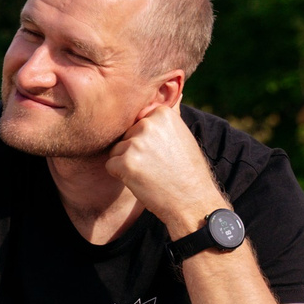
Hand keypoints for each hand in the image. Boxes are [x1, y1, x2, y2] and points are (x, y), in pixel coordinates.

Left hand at [104, 100, 227, 235]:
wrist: (193, 200)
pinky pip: (110, 166)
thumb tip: (149, 104)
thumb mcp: (180, 135)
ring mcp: (135, 143)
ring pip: (116, 151)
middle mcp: (148, 124)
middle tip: (158, 166)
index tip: (162, 152)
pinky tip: (141, 181)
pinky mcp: (125, 162)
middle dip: (135, 152)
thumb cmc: (187, 171)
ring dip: (128, 164)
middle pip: (125, 136)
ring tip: (152, 173)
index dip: (145, 141)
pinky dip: (121, 176)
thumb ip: (160, 121)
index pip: (137, 122)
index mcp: (162, 113)